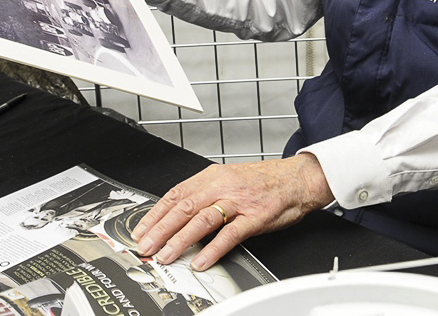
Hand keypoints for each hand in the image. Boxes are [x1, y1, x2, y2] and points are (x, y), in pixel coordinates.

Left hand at [131, 155, 333, 270]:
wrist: (296, 178)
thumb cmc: (262, 181)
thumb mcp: (228, 179)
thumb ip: (203, 194)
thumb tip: (176, 214)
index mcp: (212, 176)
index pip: (175, 194)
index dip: (155, 214)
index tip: (140, 230)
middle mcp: (222, 186)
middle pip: (183, 207)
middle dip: (160, 229)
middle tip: (145, 246)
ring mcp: (238, 201)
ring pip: (202, 220)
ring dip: (180, 240)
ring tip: (166, 255)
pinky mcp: (254, 217)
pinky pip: (230, 235)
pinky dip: (212, 249)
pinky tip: (200, 261)